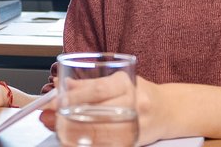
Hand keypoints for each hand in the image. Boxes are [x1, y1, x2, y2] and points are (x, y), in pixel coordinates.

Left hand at [39, 74, 168, 144]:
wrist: (170, 110)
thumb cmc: (141, 93)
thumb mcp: (118, 80)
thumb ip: (90, 83)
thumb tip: (61, 84)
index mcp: (127, 83)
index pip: (97, 89)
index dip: (73, 96)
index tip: (53, 100)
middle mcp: (134, 102)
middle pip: (97, 111)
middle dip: (69, 116)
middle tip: (49, 118)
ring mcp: (137, 124)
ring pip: (101, 132)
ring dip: (75, 133)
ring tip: (58, 130)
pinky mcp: (136, 141)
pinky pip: (110, 144)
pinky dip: (91, 144)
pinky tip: (76, 142)